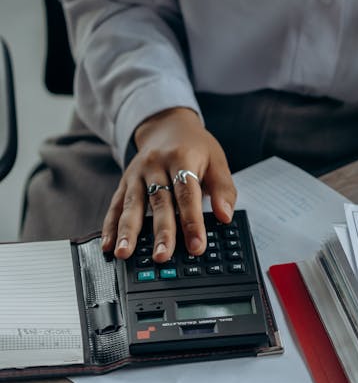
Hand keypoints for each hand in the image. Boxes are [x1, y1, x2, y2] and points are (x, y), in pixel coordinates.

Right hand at [101, 106, 236, 262]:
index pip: (187, 193)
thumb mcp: (216, 160)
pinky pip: (116, 204)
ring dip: (128, 230)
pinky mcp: (125, 181)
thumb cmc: (194, 147)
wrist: (167, 125)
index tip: (197, 246)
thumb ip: (223, 189)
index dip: (192, 220)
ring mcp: (137, 173)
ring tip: (124, 253)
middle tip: (162, 257)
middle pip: (160, 201)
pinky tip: (108, 245)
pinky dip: (110, 226)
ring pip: (133, 203)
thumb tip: (225, 215)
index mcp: (182, 158)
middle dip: (161, 231)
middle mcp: (156, 164)